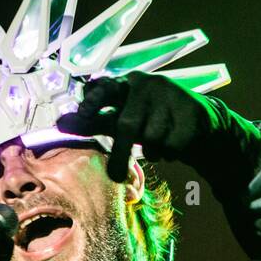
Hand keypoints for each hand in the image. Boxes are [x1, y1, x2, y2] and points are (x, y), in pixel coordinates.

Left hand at [56, 72, 260, 196]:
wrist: (201, 123)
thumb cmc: (152, 120)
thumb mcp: (123, 118)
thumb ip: (94, 120)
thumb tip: (58, 122)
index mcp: (126, 83)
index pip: (105, 88)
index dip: (94, 101)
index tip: (83, 113)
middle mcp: (147, 84)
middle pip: (127, 125)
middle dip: (120, 154)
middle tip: (115, 176)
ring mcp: (170, 96)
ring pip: (151, 140)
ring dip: (154, 151)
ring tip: (161, 142)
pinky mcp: (191, 113)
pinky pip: (172, 146)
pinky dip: (171, 153)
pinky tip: (176, 144)